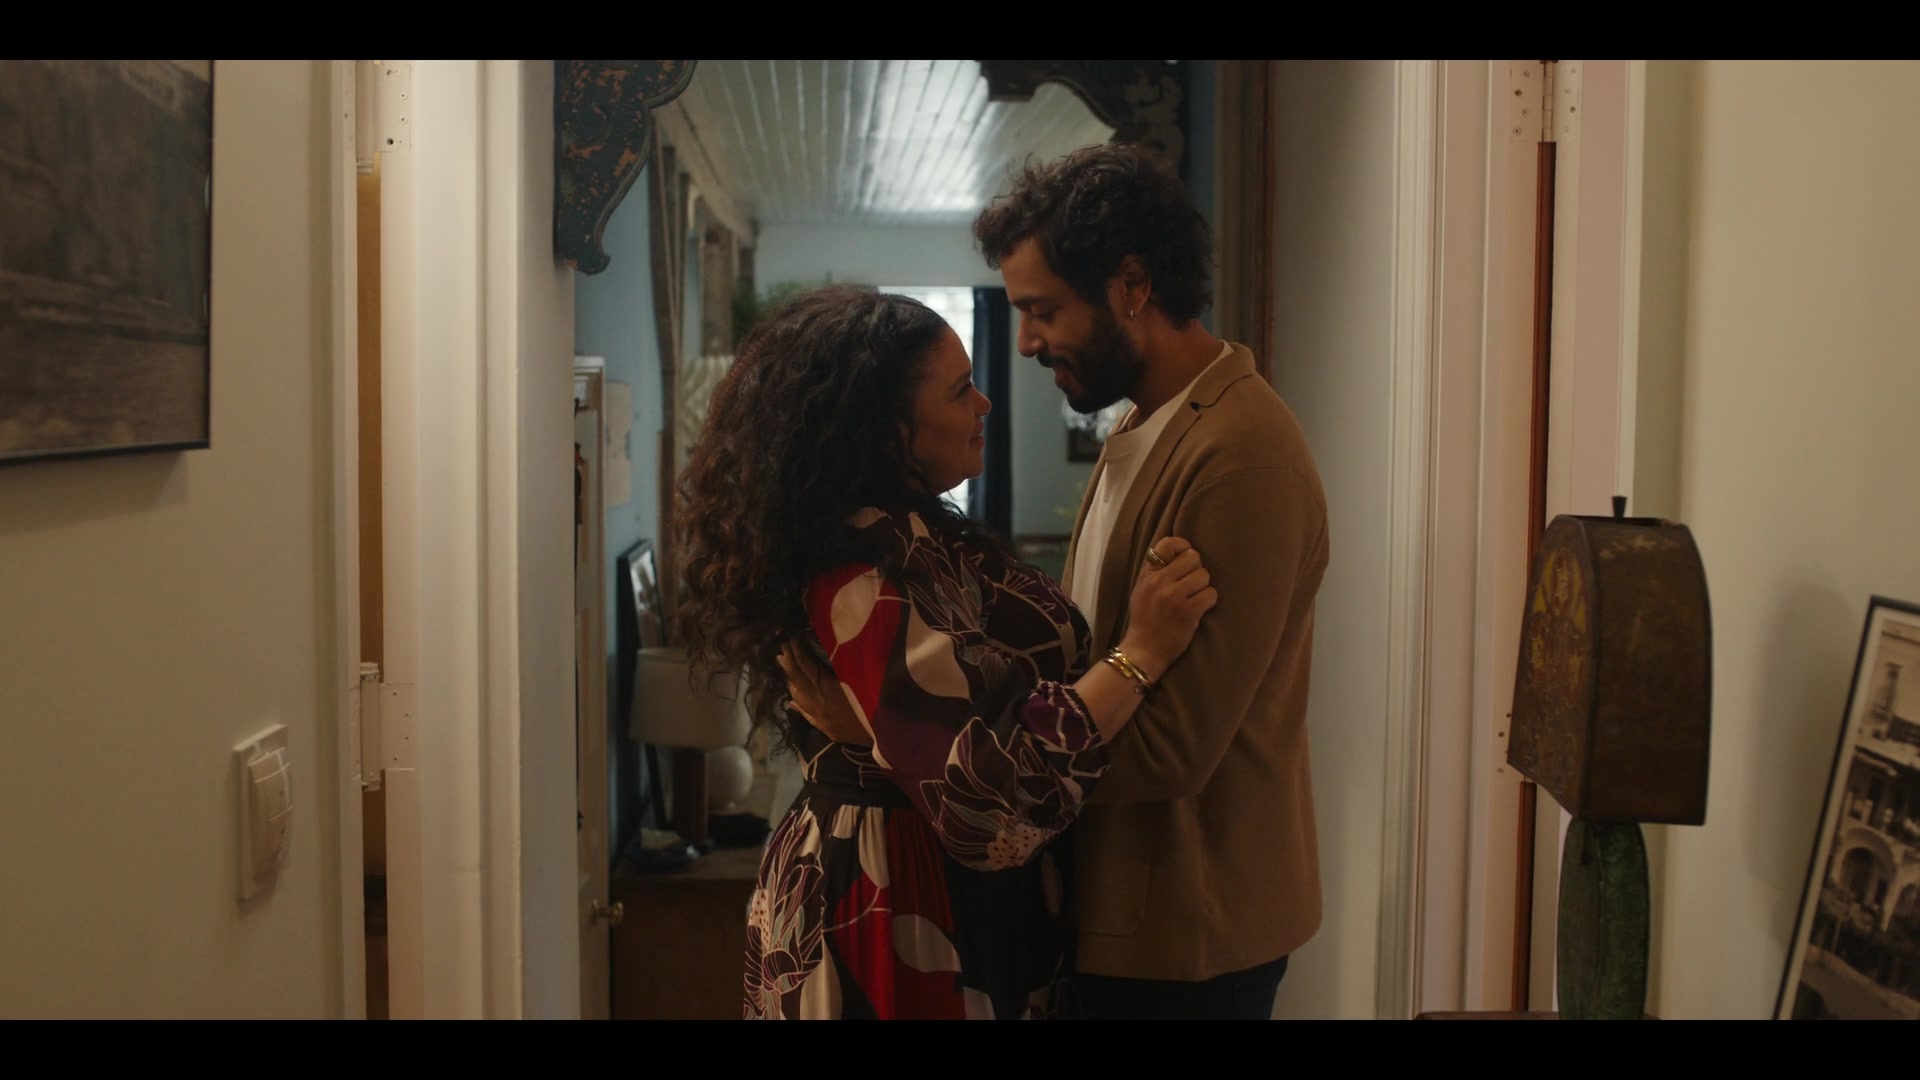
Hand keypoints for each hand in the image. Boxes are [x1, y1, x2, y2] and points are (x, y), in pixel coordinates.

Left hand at [776, 640, 871, 745]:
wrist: (875, 740)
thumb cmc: (872, 707)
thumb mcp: (859, 683)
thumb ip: (842, 669)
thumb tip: (824, 655)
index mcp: (827, 688)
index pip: (807, 666)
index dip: (798, 652)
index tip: (791, 638)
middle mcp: (818, 700)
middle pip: (798, 679)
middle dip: (789, 662)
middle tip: (781, 648)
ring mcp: (818, 715)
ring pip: (798, 695)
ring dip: (790, 679)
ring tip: (784, 666)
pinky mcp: (822, 726)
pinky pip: (804, 711)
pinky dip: (797, 702)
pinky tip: (792, 699)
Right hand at [1117, 536, 1217, 681]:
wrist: (1143, 649)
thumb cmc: (1145, 620)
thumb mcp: (1142, 590)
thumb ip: (1157, 572)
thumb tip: (1182, 553)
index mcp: (1147, 574)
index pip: (1167, 544)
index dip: (1182, 547)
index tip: (1185, 560)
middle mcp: (1159, 582)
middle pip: (1193, 558)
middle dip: (1196, 570)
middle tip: (1191, 585)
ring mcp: (1173, 597)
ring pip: (1204, 576)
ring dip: (1203, 588)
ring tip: (1194, 599)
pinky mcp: (1187, 612)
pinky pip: (1211, 594)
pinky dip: (1209, 602)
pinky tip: (1199, 609)